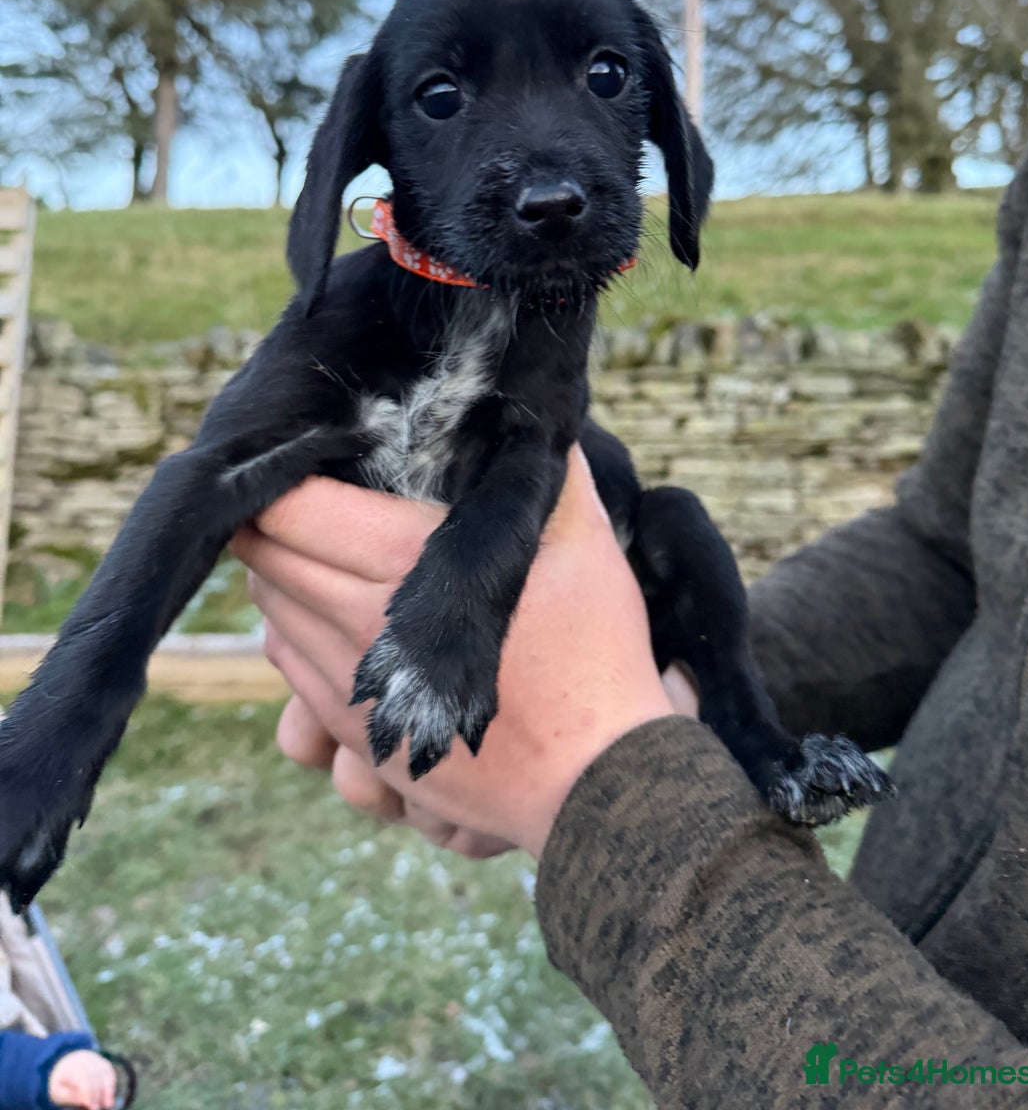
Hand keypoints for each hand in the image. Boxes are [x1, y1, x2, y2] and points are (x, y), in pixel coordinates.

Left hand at [47, 1049, 116, 1109]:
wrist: (66, 1066)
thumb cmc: (61, 1084)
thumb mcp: (58, 1092)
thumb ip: (69, 1096)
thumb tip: (84, 1101)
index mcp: (69, 1066)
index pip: (81, 1076)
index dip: (88, 1092)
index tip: (91, 1106)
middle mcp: (83, 1058)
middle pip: (94, 1073)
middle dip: (98, 1092)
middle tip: (99, 1108)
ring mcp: (94, 1058)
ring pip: (104, 1070)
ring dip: (108, 1088)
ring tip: (108, 1104)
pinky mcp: (101, 1061)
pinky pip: (109, 1071)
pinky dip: (111, 1083)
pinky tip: (110, 1096)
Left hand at [232, 449, 694, 858]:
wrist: (598, 781)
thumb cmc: (594, 655)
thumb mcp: (582, 542)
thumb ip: (544, 469)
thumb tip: (523, 410)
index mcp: (401, 565)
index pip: (290, 509)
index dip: (286, 478)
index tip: (309, 459)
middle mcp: (356, 626)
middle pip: (265, 559)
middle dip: (277, 523)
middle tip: (307, 498)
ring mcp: (348, 689)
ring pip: (270, 617)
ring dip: (283, 581)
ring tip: (319, 553)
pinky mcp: (353, 737)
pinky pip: (288, 675)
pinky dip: (296, 637)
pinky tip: (334, 621)